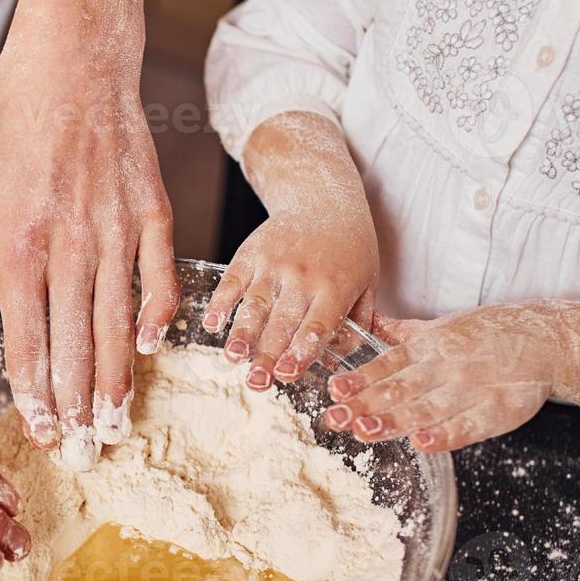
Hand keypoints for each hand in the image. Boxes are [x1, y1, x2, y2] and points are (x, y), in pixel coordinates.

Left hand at [0, 0, 177, 471]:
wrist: (73, 58)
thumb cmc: (5, 113)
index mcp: (16, 242)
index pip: (27, 337)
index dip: (34, 393)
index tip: (40, 434)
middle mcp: (69, 244)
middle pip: (74, 343)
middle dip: (76, 406)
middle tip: (82, 453)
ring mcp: (115, 229)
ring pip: (117, 322)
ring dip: (115, 377)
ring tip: (113, 422)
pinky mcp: (152, 210)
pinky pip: (158, 276)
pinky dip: (155, 315)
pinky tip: (149, 350)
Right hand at [202, 112, 377, 389]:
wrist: (322, 199)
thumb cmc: (349, 248)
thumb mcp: (367, 282)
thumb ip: (357, 323)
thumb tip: (339, 365)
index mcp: (336, 286)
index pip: (317, 325)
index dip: (301, 352)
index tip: (288, 375)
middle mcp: (304, 275)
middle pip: (283, 322)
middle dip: (268, 354)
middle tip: (257, 382)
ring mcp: (275, 263)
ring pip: (255, 304)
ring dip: (242, 333)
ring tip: (232, 358)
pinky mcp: (251, 252)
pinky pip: (232, 281)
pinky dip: (220, 303)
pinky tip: (212, 324)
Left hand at [323, 306, 563, 450]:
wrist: (547, 340)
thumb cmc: (488, 334)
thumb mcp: (441, 326)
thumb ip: (401, 333)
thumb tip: (364, 323)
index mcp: (429, 347)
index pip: (387, 364)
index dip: (360, 378)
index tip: (334, 389)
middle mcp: (446, 366)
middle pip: (400, 388)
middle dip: (366, 403)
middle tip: (336, 417)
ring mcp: (471, 389)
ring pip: (427, 409)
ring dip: (395, 421)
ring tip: (365, 431)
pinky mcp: (497, 411)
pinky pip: (467, 426)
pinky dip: (444, 435)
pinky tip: (421, 443)